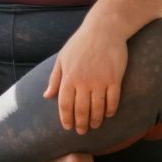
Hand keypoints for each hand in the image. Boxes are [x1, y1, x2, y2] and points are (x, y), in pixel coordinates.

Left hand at [43, 17, 128, 134]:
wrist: (104, 29)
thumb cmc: (81, 43)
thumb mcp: (62, 58)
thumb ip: (55, 78)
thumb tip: (46, 96)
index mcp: (69, 77)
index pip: (65, 104)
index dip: (66, 118)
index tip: (68, 127)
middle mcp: (83, 81)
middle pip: (81, 110)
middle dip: (81, 124)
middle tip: (82, 131)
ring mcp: (100, 81)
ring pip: (97, 108)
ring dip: (96, 120)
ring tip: (95, 125)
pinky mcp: (115, 79)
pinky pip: (113, 100)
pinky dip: (110, 110)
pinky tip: (108, 114)